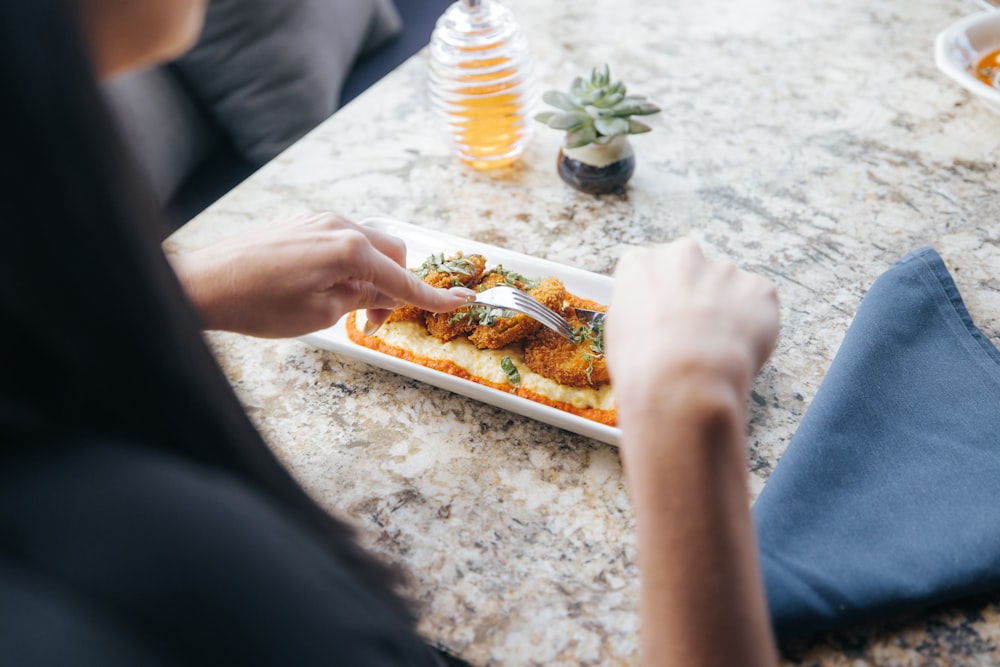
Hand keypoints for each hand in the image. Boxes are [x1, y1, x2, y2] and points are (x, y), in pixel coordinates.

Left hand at [171, 213, 471, 337]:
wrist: (204, 284)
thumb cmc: (257, 304)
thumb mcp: (320, 314)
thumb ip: (361, 299)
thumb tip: (380, 293)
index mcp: (351, 251)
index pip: (404, 279)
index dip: (435, 297)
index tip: (462, 301)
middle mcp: (340, 226)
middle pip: (394, 253)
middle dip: (395, 286)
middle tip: (371, 320)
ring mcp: (319, 220)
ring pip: (369, 245)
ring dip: (371, 275)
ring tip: (344, 307)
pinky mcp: (302, 223)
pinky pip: (343, 240)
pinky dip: (350, 263)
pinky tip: (326, 287)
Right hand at [606, 238, 778, 416]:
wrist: (683, 381)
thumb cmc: (644, 365)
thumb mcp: (618, 334)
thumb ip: (640, 312)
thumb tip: (655, 323)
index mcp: (642, 264)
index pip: (651, 271)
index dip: (661, 299)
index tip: (665, 319)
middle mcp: (683, 256)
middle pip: (692, 269)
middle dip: (695, 294)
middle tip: (694, 332)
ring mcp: (724, 269)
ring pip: (728, 286)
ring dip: (726, 310)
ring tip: (717, 349)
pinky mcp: (758, 288)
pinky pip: (758, 302)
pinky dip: (755, 322)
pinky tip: (739, 348)